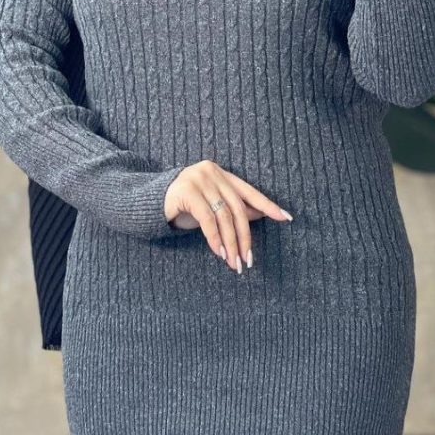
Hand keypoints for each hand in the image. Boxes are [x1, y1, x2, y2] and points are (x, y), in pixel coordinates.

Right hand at [163, 160, 292, 273]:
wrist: (148, 203)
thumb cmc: (183, 207)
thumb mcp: (212, 208)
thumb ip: (233, 209)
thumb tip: (262, 215)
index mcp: (222, 173)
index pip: (249, 191)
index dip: (268, 205)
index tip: (286, 218)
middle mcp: (212, 172)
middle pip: (237, 208)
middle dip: (245, 237)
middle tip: (248, 260)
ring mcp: (198, 179)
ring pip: (224, 216)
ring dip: (231, 242)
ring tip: (234, 262)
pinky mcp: (186, 191)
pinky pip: (207, 219)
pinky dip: (215, 238)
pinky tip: (219, 252)